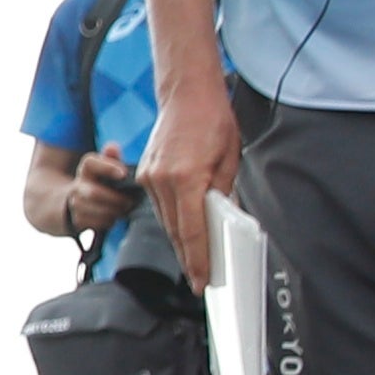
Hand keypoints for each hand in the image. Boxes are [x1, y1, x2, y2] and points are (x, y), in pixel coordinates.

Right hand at [67, 148, 141, 231]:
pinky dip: (109, 221)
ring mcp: (76, 204)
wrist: (76, 202)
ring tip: (125, 209)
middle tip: (130, 201)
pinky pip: (96, 224)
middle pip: (94, 193)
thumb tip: (113, 147)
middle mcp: (78, 185)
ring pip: (96, 210)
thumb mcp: (105, 168)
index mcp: (86, 169)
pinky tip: (114, 216)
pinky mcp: (78, 220)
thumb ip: (111, 158)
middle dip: (115, 199)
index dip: (106, 167)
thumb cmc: (102, 182)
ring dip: (114, 211)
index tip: (123, 173)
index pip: (90, 163)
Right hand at [139, 80, 241, 287]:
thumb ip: (222, 193)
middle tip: (200, 279)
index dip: (197, 259)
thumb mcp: (229, 159)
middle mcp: (162, 181)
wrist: (187, 95)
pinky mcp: (144, 173)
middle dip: (188, 257)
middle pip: (175, 231)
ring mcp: (149, 177)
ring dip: (180, 240)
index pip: (192, 230)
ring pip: (166, 221)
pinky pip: (159, 206)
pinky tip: (183, 230)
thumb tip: (220, 219)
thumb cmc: (212, 121)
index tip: (201, 279)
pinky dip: (172, 220)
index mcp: (187, 178)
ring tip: (195, 259)